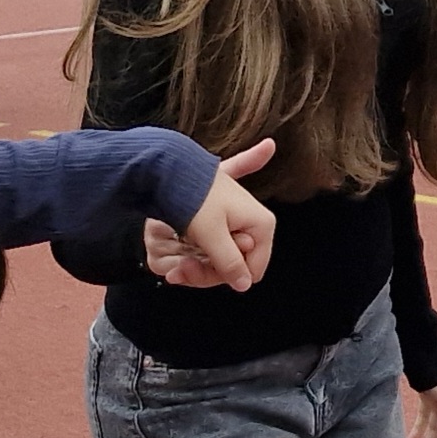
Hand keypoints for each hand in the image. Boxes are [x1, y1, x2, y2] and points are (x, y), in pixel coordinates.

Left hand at [144, 139, 279, 288]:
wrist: (171, 166)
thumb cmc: (194, 197)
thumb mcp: (212, 236)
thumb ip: (229, 263)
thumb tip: (245, 285)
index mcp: (261, 226)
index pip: (250, 271)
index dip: (224, 276)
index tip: (198, 268)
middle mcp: (254, 223)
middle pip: (235, 264)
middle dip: (206, 270)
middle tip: (180, 268)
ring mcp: (239, 217)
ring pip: (222, 255)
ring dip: (197, 262)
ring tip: (176, 263)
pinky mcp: (224, 213)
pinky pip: (225, 230)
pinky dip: (221, 230)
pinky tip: (266, 152)